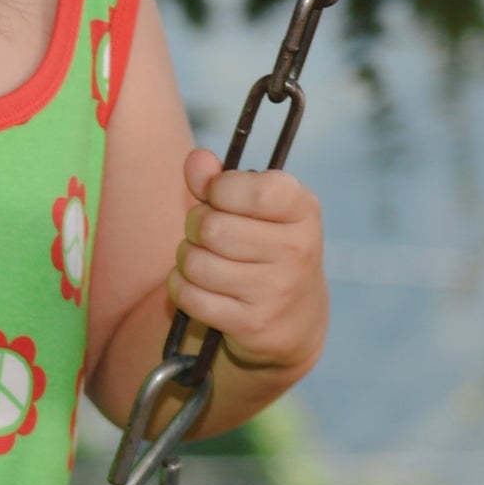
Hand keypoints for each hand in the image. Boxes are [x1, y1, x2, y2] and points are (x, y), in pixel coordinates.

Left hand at [168, 148, 326, 377]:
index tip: (220, 198)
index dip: (219, 189)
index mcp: (303, 209)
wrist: (295, 319)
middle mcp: (297, 250)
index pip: (252, 189)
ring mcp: (277, 290)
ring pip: (195, 262)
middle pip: (211, 227)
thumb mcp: (253, 207)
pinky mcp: (253, 324)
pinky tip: (200, 288)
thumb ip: (219, 180)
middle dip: (196, 227)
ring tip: (206, 261)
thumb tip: (196, 160)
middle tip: (209, 236)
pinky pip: (188, 295)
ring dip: (187, 259)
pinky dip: (180, 288)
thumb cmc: (264, 247)